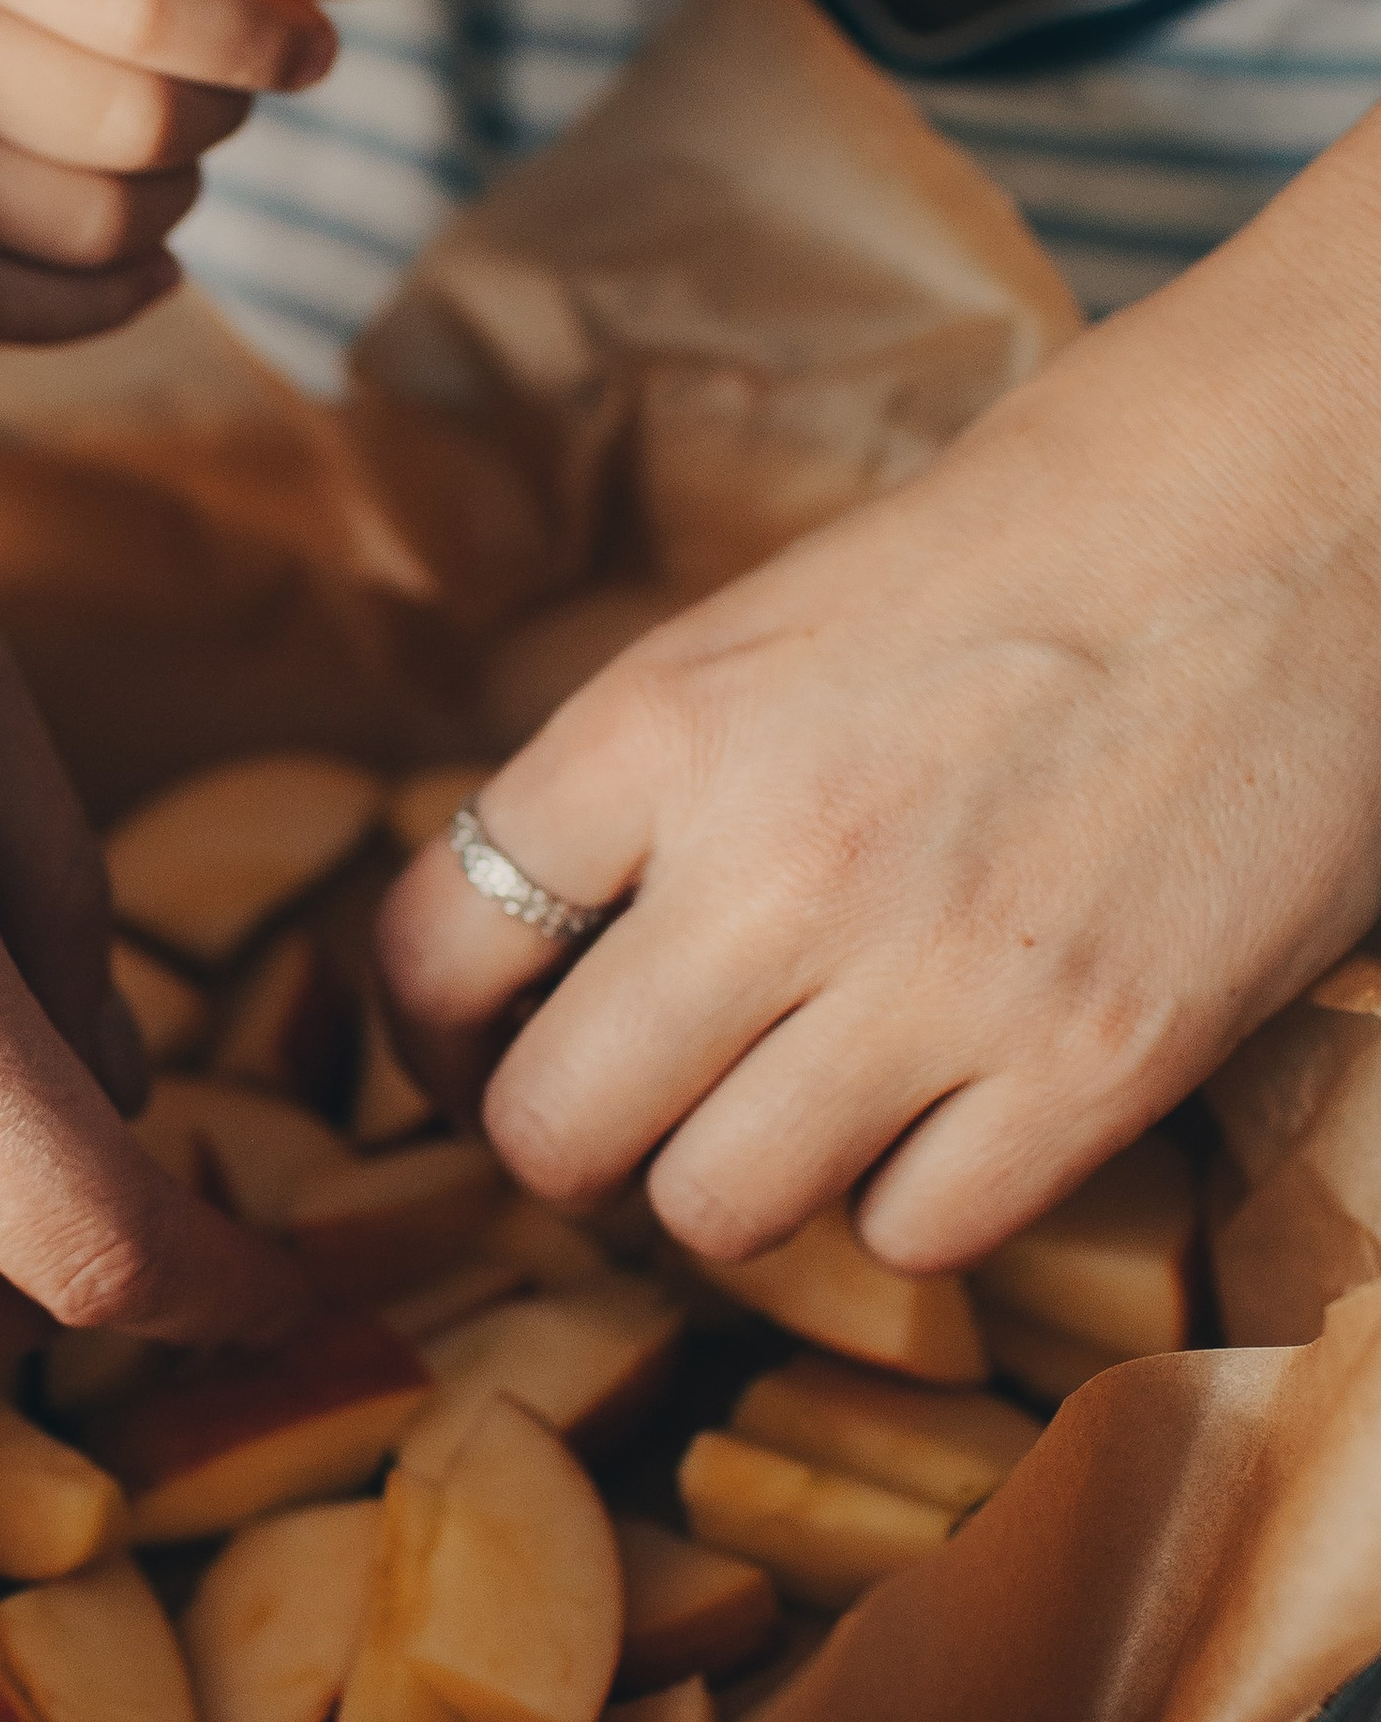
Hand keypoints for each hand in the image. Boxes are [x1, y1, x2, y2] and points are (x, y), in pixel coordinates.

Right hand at [0, 0, 335, 337]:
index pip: (144, 2)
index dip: (258, 34)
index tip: (311, 42)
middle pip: (137, 126)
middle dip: (225, 112)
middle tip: (230, 85)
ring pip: (98, 230)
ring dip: (178, 198)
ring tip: (173, 148)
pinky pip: (26, 312)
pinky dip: (116, 294)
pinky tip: (145, 248)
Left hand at [375, 125, 1380, 1269]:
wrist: (1321, 483)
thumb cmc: (1054, 524)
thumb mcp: (782, 615)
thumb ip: (654, 779)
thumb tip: (558, 935)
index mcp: (662, 722)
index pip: (429, 951)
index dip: (442, 1030)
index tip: (489, 1044)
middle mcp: (770, 864)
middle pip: (549, 1129)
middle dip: (581, 1137)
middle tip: (650, 1102)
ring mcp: (933, 978)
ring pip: (713, 1216)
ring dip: (746, 1180)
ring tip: (814, 1100)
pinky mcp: (1096, 1062)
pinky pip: (915, 1238)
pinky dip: (919, 1198)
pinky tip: (959, 1106)